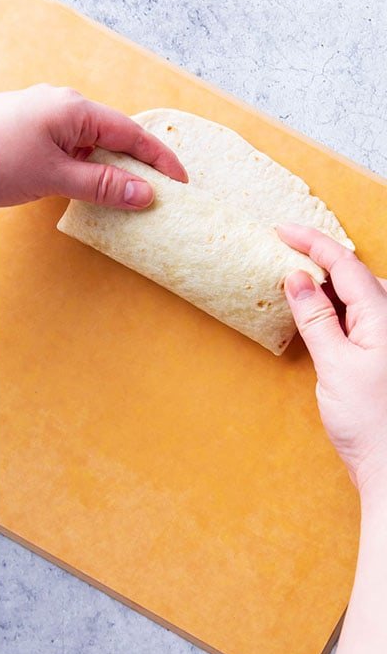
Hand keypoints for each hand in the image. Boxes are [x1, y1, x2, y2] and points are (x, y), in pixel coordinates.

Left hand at [0, 84, 187, 209]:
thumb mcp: (53, 177)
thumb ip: (101, 185)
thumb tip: (144, 194)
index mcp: (75, 109)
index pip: (132, 133)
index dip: (160, 159)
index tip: (182, 183)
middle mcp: (63, 104)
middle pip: (113, 135)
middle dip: (137, 163)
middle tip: (158, 194)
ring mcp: (44, 114)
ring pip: (91, 142)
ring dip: (108, 167)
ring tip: (127, 197)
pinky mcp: (29, 127)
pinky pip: (70, 145)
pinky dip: (85, 165)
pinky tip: (87, 187)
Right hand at [279, 224, 386, 498]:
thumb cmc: (371, 423)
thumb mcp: (335, 366)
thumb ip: (317, 319)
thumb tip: (298, 278)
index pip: (347, 265)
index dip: (313, 242)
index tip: (281, 230)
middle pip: (360, 274)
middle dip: (324, 257)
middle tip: (285, 250)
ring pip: (365, 294)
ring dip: (332, 282)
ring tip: (299, 278)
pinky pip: (365, 316)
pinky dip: (340, 306)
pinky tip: (322, 314)